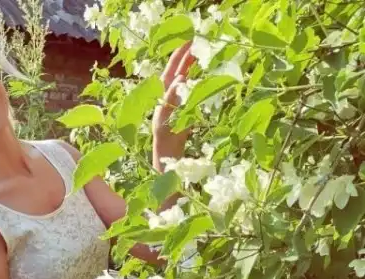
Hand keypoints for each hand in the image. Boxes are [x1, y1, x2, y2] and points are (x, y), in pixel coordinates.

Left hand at [152, 41, 195, 159]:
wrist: (169, 147)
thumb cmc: (164, 132)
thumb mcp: (164, 114)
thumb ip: (171, 97)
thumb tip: (181, 77)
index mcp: (163, 88)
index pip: (173, 65)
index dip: (181, 51)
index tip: (191, 39)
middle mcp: (171, 88)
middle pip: (181, 66)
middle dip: (190, 52)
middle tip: (202, 39)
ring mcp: (179, 94)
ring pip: (189, 73)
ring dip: (196, 61)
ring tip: (206, 49)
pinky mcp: (187, 101)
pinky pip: (194, 84)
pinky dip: (201, 75)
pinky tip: (208, 68)